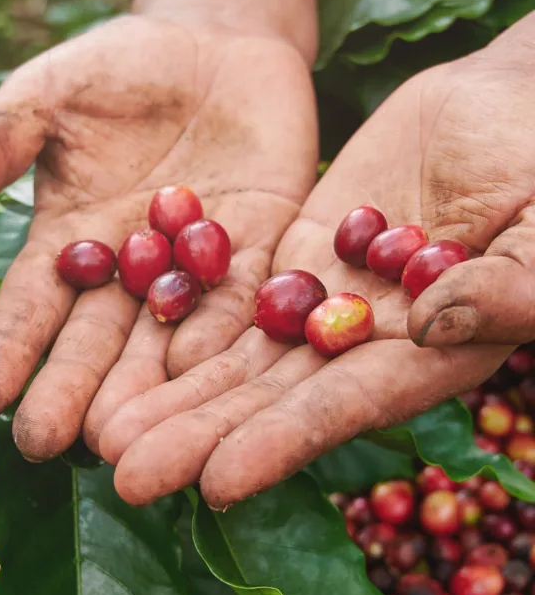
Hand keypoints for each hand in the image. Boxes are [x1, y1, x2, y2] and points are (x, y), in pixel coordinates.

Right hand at [0, 14, 317, 458]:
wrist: (216, 44)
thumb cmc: (118, 69)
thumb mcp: (46, 96)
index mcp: (66, 246)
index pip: (27, 309)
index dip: (2, 352)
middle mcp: (125, 277)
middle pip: (94, 344)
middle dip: (69, 392)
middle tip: (45, 443)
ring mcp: (193, 274)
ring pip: (165, 344)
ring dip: (146, 394)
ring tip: (125, 442)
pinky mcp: (261, 257)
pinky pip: (244, 304)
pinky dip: (226, 340)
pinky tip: (207, 380)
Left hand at [97, 20, 534, 506]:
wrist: (518, 110)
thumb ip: (510, 285)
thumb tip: (433, 322)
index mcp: (427, 358)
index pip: (340, 411)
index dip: (277, 446)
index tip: (211, 484)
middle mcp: (362, 344)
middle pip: (266, 397)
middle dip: (195, 434)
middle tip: (118, 470)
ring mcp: (324, 298)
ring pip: (236, 352)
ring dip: (170, 389)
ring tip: (101, 427)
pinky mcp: (296, 251)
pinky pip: (234, 285)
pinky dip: (186, 311)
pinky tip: (129, 340)